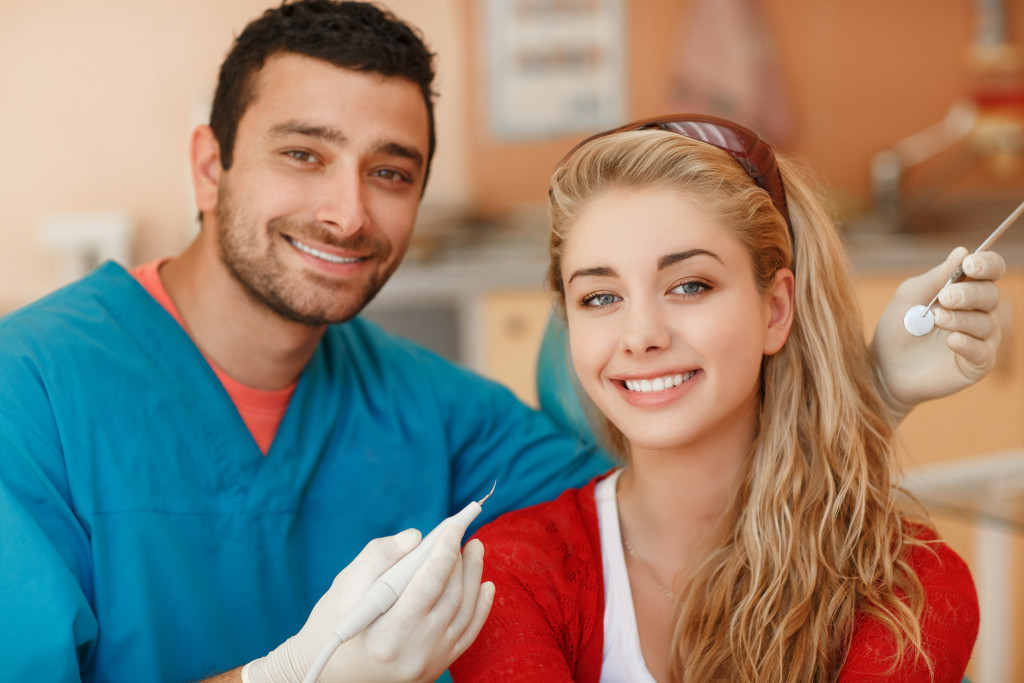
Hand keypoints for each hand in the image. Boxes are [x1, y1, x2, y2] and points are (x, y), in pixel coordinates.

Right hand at [244, 528, 494, 682]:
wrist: (327, 674)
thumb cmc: (331, 624)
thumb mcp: (344, 586)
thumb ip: (379, 556)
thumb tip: (416, 538)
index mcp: (386, 635)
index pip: (427, 585)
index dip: (444, 551)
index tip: (453, 525)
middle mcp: (413, 653)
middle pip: (451, 597)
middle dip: (460, 560)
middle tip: (462, 532)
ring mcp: (428, 663)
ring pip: (464, 612)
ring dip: (474, 577)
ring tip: (475, 549)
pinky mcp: (435, 666)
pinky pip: (468, 634)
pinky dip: (480, 608)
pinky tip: (486, 584)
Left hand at [870, 246, 1004, 419]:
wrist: (884, 368)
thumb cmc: (898, 328)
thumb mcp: (910, 297)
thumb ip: (935, 277)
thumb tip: (962, 251)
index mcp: (966, 289)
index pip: (991, 270)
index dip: (986, 264)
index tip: (969, 265)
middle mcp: (980, 312)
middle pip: (990, 295)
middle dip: (969, 294)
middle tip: (945, 297)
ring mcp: (982, 339)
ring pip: (985, 323)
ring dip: (960, 319)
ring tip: (936, 319)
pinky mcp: (977, 364)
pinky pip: (982, 351)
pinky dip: (967, 343)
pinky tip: (951, 340)